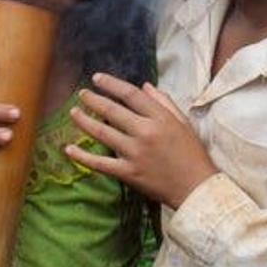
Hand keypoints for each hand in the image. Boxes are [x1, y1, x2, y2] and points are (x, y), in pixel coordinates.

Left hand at [65, 73, 217, 208]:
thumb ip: (164, 102)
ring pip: (103, 132)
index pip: (131, 94)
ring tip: (73, 113)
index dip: (111, 84)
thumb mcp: (183, 123)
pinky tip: (69, 149)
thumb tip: (145, 85)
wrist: (197, 189)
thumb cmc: (192, 154)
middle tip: (81, 94)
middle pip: (112, 110)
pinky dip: (83, 156)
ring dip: (84, 121)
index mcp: (160, 118)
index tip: (97, 78)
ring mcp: (135, 153)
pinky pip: (100, 163)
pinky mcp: (129, 173)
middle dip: (93, 100)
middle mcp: (146, 132)